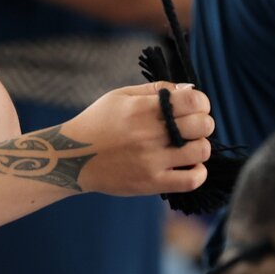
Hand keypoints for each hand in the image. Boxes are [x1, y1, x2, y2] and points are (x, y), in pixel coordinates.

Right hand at [65, 82, 212, 196]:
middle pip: (202, 125)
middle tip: (191, 127)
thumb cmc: (98, 122)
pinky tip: (188, 165)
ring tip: (187, 146)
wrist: (71, 157)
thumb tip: (190, 90)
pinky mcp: (151, 183)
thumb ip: (156, 90)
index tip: (194, 107)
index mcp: (142, 109)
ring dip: (200, 146)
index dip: (201, 102)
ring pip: (201, 151)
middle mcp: (149, 134)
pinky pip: (192, 180)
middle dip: (203, 123)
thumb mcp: (120, 96)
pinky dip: (198, 172)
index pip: (194, 101)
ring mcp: (151, 160)